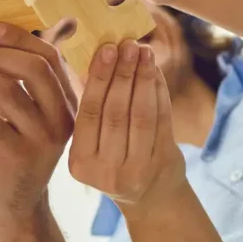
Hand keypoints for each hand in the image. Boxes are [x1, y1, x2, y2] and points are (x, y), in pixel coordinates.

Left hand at [0, 23, 75, 221]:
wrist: (15, 202)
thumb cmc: (14, 146)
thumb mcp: (21, 109)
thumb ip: (13, 77)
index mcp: (67, 101)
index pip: (50, 56)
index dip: (19, 37)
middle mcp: (61, 118)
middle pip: (34, 69)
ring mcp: (42, 139)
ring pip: (7, 91)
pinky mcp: (18, 157)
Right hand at [69, 41, 185, 211]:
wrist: (150, 197)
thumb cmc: (115, 159)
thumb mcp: (93, 144)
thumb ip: (93, 108)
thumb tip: (100, 54)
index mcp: (80, 163)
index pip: (89, 113)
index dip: (99, 78)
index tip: (107, 48)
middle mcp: (106, 171)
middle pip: (115, 112)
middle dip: (122, 73)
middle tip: (127, 44)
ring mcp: (137, 171)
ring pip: (140, 114)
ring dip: (143, 78)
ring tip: (144, 51)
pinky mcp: (162, 165)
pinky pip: (161, 120)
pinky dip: (159, 92)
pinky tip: (156, 71)